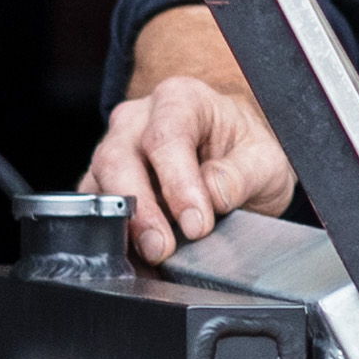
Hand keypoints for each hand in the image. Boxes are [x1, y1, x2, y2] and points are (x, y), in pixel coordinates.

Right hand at [84, 21, 297, 262]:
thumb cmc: (246, 153)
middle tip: (162, 248)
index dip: (178, 184)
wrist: (236, 163)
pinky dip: (111, 237)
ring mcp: (114, 150)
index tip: (197, 223)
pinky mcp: (102, 184)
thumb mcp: (265, 162)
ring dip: (121, 226)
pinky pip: (92, 210)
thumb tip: (212, 195)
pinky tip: (135, 259)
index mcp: (180, 100)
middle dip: (140, 211)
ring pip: (98, 185)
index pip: (166, 137)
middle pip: (118, 160)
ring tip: (151, 256)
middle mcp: (138, 120)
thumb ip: (241, 176)